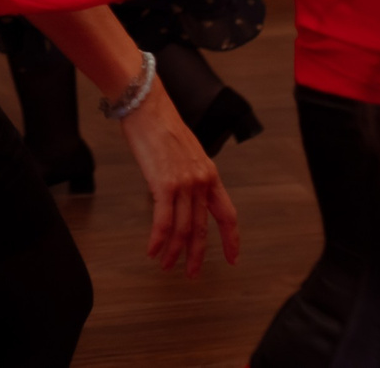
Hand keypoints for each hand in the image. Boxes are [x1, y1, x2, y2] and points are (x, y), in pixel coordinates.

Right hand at [118, 88, 239, 273]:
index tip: (232, 257)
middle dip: (197, 255)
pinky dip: (158, 240)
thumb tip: (180, 195)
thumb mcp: (185, 152)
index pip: (227, 214)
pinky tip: (152, 250)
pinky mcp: (164, 184)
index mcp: (210, 174)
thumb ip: (188, 175)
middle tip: (192, 273)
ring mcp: (184, 183)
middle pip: (202, 228)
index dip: (231, 239)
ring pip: (183, 229)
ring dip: (174, 252)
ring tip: (166, 265)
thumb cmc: (161, 125)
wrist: (147, 106)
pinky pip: (163, 221)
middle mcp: (201, 181)